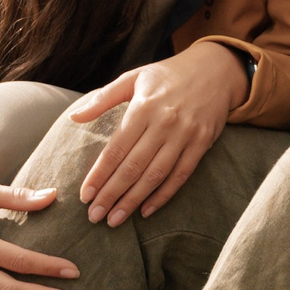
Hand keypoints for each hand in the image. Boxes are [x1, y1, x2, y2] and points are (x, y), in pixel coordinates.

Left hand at [67, 41, 250, 225]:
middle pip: (134, 166)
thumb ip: (103, 98)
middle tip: (94, 216)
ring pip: (155, 176)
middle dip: (111, 194)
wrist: (215, 69)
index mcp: (144, 106)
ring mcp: (185, 135)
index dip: (99, 174)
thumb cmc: (167, 75)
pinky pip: (180, 176)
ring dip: (133, 201)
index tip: (85, 195)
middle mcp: (165, 122)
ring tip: (115, 219)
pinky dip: (163, 196)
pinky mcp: (201, 144)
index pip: (116, 148)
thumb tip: (74, 116)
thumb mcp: (134, 77)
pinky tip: (146, 210)